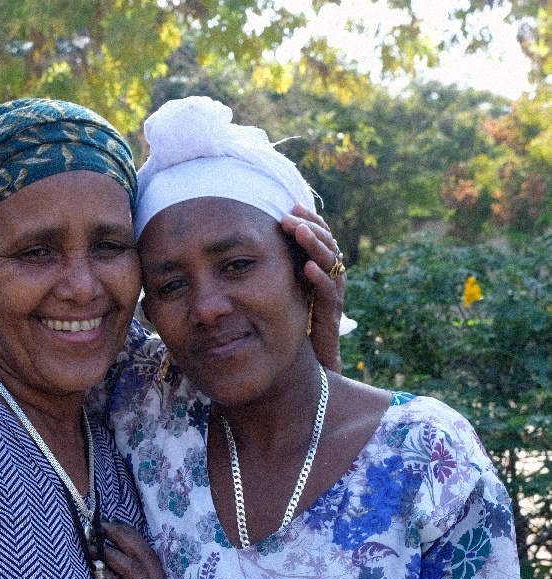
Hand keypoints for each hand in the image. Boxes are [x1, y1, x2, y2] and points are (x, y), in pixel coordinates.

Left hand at [281, 204, 345, 372]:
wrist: (305, 369)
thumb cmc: (289, 332)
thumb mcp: (280, 296)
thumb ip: (275, 274)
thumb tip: (249, 249)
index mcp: (319, 274)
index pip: (320, 240)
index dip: (310, 222)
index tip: (292, 206)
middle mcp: (330, 283)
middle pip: (328, 246)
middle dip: (310, 228)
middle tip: (291, 216)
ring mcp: (332, 300)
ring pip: (331, 265)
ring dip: (314, 246)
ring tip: (299, 231)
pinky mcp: (330, 320)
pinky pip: (328, 296)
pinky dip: (319, 280)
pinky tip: (308, 268)